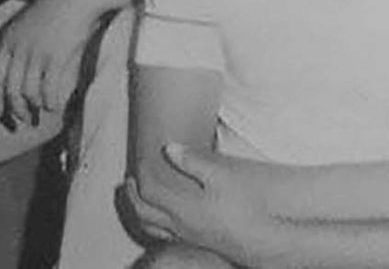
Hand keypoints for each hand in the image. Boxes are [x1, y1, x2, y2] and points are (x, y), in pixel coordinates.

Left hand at [0, 0, 104, 126]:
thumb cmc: (58, 10)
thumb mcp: (29, 25)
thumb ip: (20, 47)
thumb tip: (19, 76)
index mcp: (8, 40)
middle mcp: (18, 48)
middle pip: (9, 89)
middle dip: (14, 110)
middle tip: (21, 122)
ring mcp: (36, 53)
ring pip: (27, 92)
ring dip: (33, 107)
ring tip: (41, 114)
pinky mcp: (55, 58)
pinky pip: (47, 89)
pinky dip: (49, 102)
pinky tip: (54, 107)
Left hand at [123, 144, 263, 255]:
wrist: (259, 239)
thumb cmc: (242, 207)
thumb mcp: (221, 176)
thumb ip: (193, 162)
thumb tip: (170, 148)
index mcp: (181, 208)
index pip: (149, 191)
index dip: (141, 174)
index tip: (142, 160)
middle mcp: (178, 225)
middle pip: (142, 212)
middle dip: (131, 196)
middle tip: (129, 181)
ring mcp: (185, 235)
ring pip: (150, 227)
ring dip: (139, 212)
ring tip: (138, 200)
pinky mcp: (194, 240)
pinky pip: (164, 234)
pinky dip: (154, 224)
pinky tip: (163, 218)